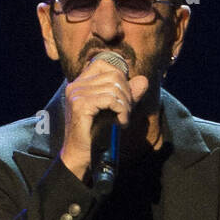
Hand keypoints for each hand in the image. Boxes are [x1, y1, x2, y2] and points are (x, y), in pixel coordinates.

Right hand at [60, 56, 149, 180]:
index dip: (121, 76)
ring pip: (114, 87)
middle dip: (127, 93)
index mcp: (80, 83)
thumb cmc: (96, 135)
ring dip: (125, 105)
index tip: (124, 97)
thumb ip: (128, 95)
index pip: (105, 64)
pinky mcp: (80, 105)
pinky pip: (110, 99)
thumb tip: (144, 80)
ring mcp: (76, 94)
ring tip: (123, 119)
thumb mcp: (115, 111)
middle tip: (126, 112)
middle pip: (114, 75)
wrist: (79, 156)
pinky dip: (121, 111)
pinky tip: (121, 123)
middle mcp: (76, 85)